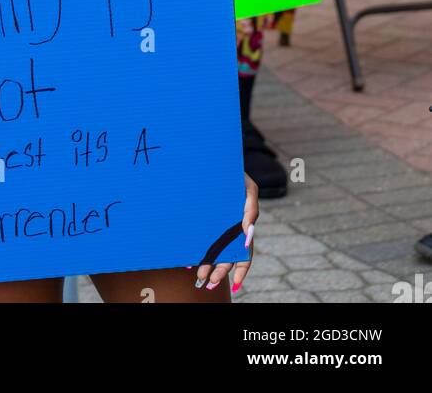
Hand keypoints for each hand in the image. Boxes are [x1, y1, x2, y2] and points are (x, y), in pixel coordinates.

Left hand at [193, 172, 257, 294]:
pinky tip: (187, 260)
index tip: (233, 284)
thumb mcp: (248, 188)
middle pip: (227, 256)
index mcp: (242, 224)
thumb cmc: (235, 172)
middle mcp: (229, 228)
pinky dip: (195, 250)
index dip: (241, 270)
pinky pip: (200, 237)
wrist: (215, 155)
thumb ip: (251, 208)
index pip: (245, 253)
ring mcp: (216, 224)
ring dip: (207, 265)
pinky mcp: (202, 219)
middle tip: (207, 280)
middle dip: (218, 271)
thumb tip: (248, 233)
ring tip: (198, 276)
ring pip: (213, 251)